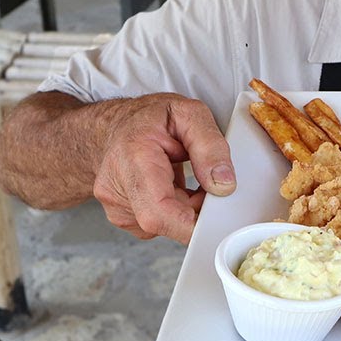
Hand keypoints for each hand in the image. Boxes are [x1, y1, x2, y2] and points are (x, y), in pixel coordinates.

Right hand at [91, 93, 235, 244]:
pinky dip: (175, 209)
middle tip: (203, 178)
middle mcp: (116, 189)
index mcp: (132, 160)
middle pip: (167, 223)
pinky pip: (160, 224)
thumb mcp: (189, 114)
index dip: (192, 225)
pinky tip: (170, 185)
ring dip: (186, 207)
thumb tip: (224, 185)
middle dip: (197, 207)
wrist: (117, 124)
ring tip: (180, 174)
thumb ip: (210, 146)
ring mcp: (116, 207)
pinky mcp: (122, 217)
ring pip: (167, 226)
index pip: (158, 214)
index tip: (217, 217)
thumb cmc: (149, 117)